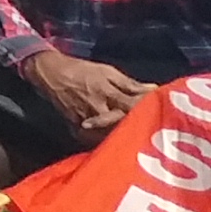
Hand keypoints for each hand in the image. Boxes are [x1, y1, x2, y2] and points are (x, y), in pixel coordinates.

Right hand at [25, 50, 146, 136]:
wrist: (50, 73)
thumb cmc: (82, 70)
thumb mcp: (107, 71)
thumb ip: (130, 84)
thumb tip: (153, 89)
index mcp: (107, 92)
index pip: (132, 105)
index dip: (146, 109)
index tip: (160, 110)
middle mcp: (98, 109)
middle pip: (122, 124)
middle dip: (136, 126)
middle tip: (152, 130)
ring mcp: (87, 120)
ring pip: (109, 134)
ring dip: (123, 135)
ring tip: (136, 137)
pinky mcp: (76, 127)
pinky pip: (94, 138)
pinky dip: (105, 140)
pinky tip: (114, 141)